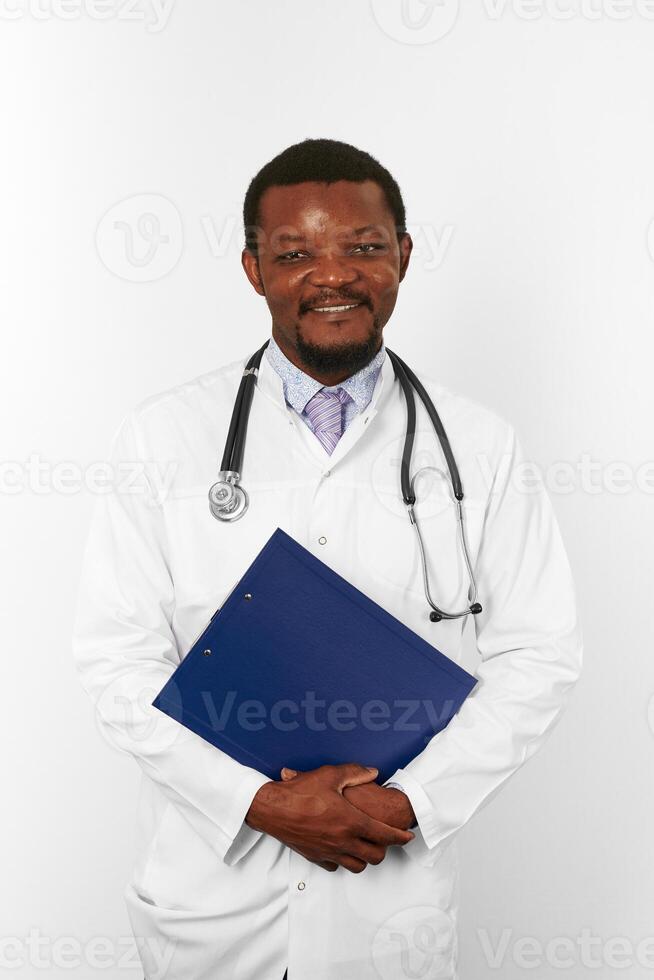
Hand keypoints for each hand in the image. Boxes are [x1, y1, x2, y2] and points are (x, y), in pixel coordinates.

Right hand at [245, 763, 414, 873]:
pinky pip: (336, 866)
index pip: (385, 835)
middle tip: (384, 837)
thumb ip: (355, 772)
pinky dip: (343, 860)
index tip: (408, 836)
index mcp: (351, 821)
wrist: (272, 809)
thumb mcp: (331, 775)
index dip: (400, 837)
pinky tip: (341, 848)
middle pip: (375, 856)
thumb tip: (372, 772)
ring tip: (365, 844)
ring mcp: (329, 852)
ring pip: (357, 866)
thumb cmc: (300, 792)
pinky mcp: (315, 857)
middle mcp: (343, 841)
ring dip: (365, 857)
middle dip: (384, 848)